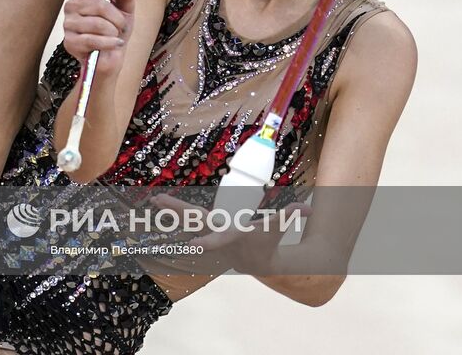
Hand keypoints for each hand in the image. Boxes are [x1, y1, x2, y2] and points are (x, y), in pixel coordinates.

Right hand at [63, 0, 134, 78]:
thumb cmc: (116, 32)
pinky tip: (114, 44)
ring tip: (115, 37)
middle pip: (97, 4)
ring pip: (96, 23)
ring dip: (112, 32)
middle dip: (115, 16)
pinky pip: (91, 39)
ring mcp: (69, 24)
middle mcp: (73, 7)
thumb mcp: (126, 11)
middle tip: (121, 25)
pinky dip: (107, 43)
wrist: (111, 58)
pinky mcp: (69, 42)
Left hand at [145, 193, 312, 277]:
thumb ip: (291, 216)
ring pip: (188, 219)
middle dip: (178, 213)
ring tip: (154, 200)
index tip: (193, 243)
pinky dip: (176, 213)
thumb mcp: (279, 228)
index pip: (219, 239)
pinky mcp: (208, 228)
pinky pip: (190, 219)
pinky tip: (161, 205)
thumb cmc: (268, 242)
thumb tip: (308, 208)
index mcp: (233, 235)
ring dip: (172, 210)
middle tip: (159, 202)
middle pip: (195, 222)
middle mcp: (217, 234)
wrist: (258, 261)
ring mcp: (211, 231)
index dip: (207, 241)